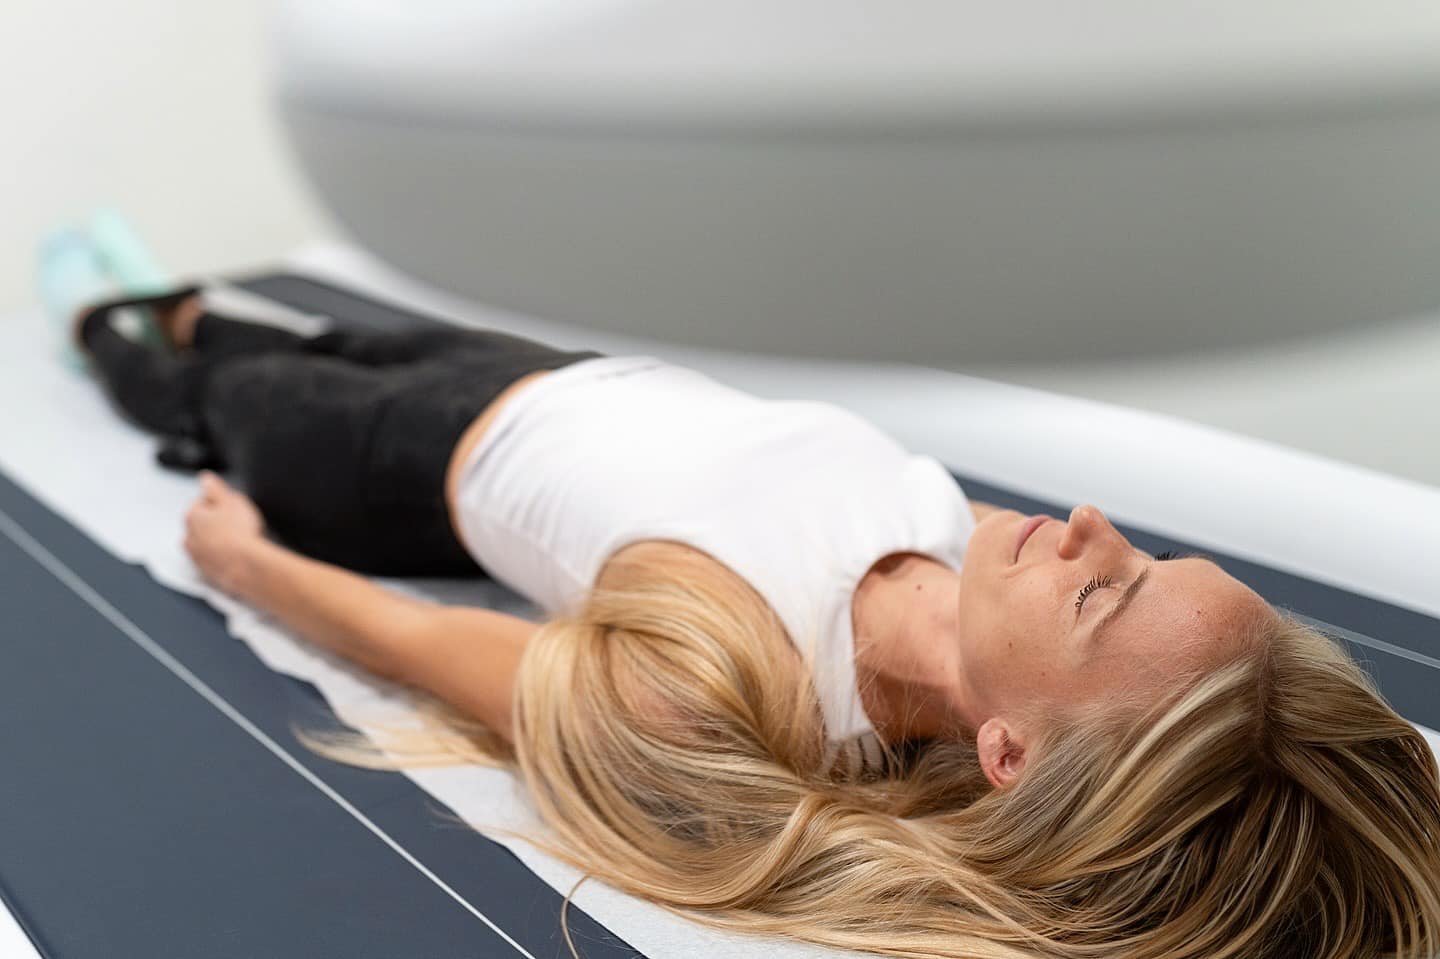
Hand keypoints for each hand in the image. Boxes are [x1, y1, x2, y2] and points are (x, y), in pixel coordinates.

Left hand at [184, 471, 264, 594]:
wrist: (245, 566)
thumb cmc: (239, 533)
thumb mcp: (231, 500)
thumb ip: (216, 488)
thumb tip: (205, 478)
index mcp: (192, 516)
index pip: (201, 502)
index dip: (220, 502)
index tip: (233, 506)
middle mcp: (188, 537)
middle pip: (202, 524)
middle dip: (217, 522)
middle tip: (238, 523)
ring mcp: (196, 557)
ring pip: (206, 542)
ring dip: (218, 540)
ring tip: (239, 540)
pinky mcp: (206, 572)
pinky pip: (212, 559)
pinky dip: (221, 556)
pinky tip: (237, 555)